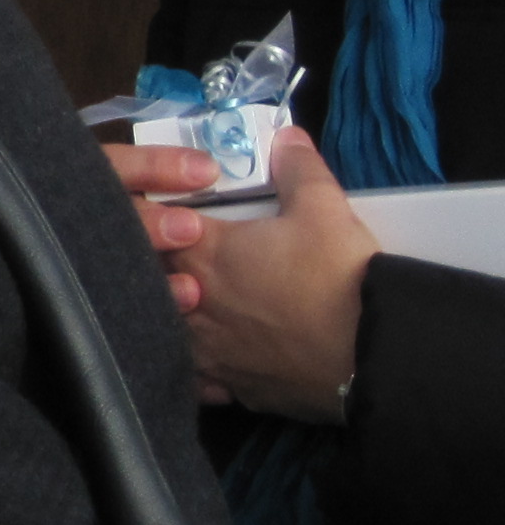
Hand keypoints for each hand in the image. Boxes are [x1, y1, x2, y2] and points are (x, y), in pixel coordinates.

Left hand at [111, 127, 372, 420]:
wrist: (374, 353)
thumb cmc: (341, 277)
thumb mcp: (324, 209)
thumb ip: (298, 169)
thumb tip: (286, 138)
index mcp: (203, 254)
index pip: (151, 225)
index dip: (152, 215)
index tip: (161, 210)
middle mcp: (191, 303)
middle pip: (150, 279)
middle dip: (157, 265)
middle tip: (175, 257)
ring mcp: (206, 350)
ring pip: (167, 328)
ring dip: (173, 314)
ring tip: (190, 305)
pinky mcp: (229, 385)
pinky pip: (196, 375)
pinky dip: (198, 363)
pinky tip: (211, 354)